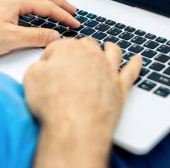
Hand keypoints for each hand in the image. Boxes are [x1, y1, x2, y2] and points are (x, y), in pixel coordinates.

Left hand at [0, 0, 79, 58]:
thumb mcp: (10, 39)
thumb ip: (35, 37)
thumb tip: (56, 36)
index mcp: (16, 1)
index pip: (47, 7)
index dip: (64, 16)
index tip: (75, 23)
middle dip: (61, 3)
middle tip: (74, 11)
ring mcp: (5, 0)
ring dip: (50, 2)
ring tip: (61, 8)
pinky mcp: (0, 7)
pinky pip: (26, 0)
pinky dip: (39, 4)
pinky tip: (38, 11)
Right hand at [23, 38, 141, 167]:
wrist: (75, 124)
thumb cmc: (53, 102)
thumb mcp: (32, 78)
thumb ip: (39, 66)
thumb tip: (45, 66)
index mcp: (69, 49)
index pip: (59, 46)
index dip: (51, 56)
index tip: (47, 64)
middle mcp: (92, 56)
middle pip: (87, 45)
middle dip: (81, 47)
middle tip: (77, 54)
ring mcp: (108, 70)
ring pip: (112, 52)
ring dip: (110, 48)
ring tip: (110, 46)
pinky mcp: (120, 87)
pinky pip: (131, 71)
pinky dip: (135, 64)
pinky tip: (138, 60)